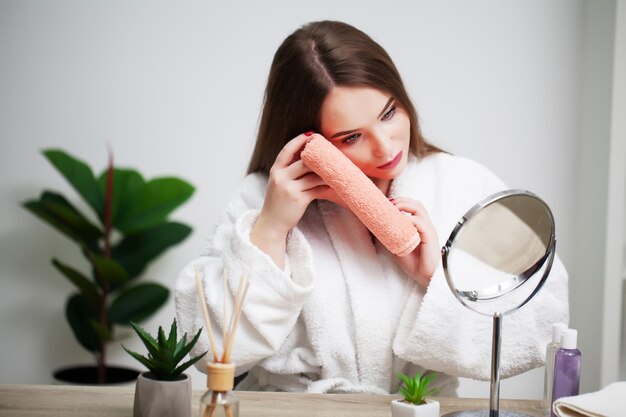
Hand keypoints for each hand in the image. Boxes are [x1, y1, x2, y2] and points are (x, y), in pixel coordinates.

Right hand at [251, 133, 329, 266]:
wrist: (272, 224)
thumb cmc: (278, 202)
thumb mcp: (278, 183)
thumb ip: (288, 170)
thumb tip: (308, 158)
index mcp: (275, 171)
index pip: (286, 151)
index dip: (298, 141)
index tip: (310, 134)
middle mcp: (280, 178)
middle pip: (303, 161)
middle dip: (318, 156)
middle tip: (330, 151)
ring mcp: (289, 189)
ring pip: (312, 175)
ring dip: (326, 172)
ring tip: (336, 167)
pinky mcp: (299, 199)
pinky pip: (317, 189)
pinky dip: (326, 186)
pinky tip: (332, 184)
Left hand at [390, 197, 439, 286]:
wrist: (427, 277)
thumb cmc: (415, 264)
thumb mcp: (398, 247)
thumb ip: (392, 237)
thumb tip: (376, 229)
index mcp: (420, 227)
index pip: (414, 208)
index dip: (401, 203)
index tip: (387, 204)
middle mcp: (426, 226)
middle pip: (417, 204)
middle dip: (402, 200)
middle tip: (388, 204)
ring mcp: (428, 230)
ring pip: (419, 208)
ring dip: (404, 205)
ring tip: (392, 209)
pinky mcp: (429, 236)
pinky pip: (419, 222)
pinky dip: (408, 219)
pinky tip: (399, 222)